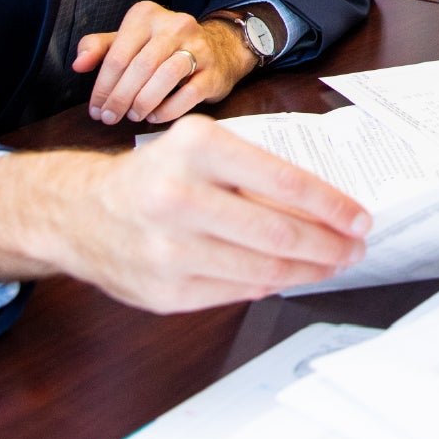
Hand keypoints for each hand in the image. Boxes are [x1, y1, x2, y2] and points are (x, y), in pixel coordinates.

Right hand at [0, 117, 370, 310]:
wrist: (78, 213)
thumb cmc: (155, 175)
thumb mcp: (201, 149)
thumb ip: (255, 173)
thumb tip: (324, 207)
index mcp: (197, 147)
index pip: (284, 180)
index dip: (331, 205)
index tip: (360, 218)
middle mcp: (179, 196)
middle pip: (278, 230)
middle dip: (329, 244)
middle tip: (355, 247)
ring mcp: (168, 249)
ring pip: (262, 267)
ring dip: (308, 270)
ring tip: (332, 264)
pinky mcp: (164, 290)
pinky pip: (236, 290)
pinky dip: (270, 284)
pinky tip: (288, 276)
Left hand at [74, 0, 256, 125]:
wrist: (218, 49)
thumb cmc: (163, 49)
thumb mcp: (128, 41)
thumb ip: (99, 48)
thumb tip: (78, 64)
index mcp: (147, 15)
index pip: (118, 55)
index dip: (102, 87)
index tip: (96, 109)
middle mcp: (175, 25)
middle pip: (140, 67)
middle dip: (120, 98)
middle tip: (110, 117)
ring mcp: (199, 46)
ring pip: (166, 76)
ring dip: (143, 102)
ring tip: (133, 115)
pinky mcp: (214, 70)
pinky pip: (189, 93)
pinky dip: (168, 109)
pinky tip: (155, 115)